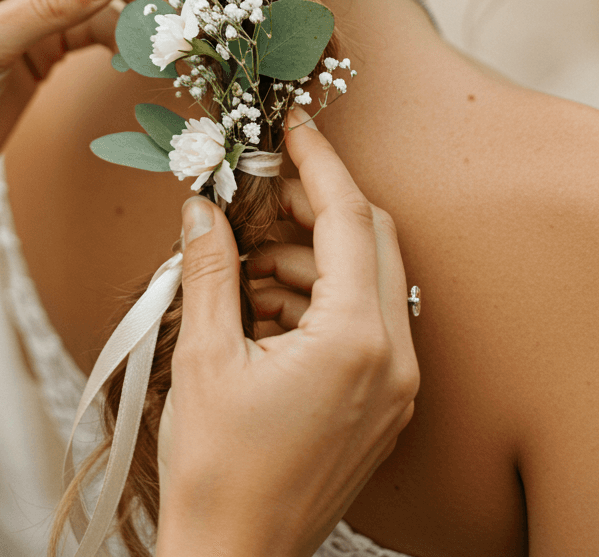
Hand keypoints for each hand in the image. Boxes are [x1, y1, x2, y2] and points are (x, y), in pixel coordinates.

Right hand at [156, 117, 418, 556]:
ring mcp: (396, 386)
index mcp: (357, 340)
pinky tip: (261, 306)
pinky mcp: (383, 405)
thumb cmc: (218, 473)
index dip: (317, 161)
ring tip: (243, 264)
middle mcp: (394, 359)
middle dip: (314, 205)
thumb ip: (210, 270)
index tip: (292, 124)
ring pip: (368, 279)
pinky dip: (317, 297)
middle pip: (371, 240)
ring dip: (310, 255)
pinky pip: (364, 321)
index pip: (348, 218)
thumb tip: (202, 206)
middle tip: (258, 190)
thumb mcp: (204, 358)